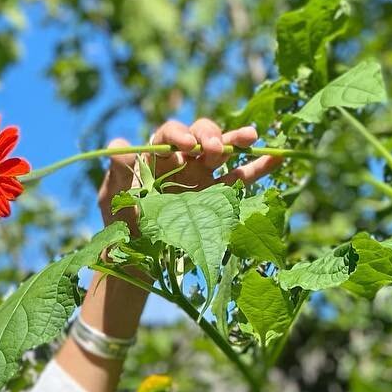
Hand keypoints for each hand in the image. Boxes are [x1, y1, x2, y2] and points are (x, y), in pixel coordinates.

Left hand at [99, 116, 283, 237]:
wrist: (137, 257)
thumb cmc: (122, 226)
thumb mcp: (113, 198)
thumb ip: (117, 172)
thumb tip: (118, 144)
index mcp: (156, 157)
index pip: (169, 134)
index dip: (179, 134)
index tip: (186, 145)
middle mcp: (182, 161)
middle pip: (201, 135)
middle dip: (210, 135)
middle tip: (214, 149)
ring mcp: (202, 177)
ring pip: (224, 151)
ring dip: (237, 140)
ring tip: (251, 137)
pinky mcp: (218, 196)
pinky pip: (241, 178)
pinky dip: (259, 167)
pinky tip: (277, 157)